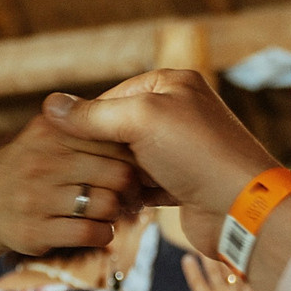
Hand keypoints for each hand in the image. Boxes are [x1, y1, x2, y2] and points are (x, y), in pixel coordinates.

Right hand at [0, 113, 138, 257]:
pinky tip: (98, 230)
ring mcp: (35, 197)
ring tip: (112, 212)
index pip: (114, 138)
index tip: (137, 166)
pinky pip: (90, 233)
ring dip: (117, 213)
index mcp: (50, 131)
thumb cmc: (25, 171)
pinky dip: (103, 234)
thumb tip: (128, 112)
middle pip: (117, 174)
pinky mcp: (33, 231)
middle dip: (132, 188)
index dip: (134, 154)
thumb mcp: (43, 137)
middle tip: (132, 195)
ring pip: (106, 205)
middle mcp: (41, 160)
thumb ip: (78, 124)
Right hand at [45, 72, 276, 256]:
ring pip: (128, 159)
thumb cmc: (197, 153)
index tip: (64, 143)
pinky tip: (119, 204)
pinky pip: (142, 183)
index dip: (87, 120)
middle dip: (101, 152)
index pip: (112, 96)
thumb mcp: (141, 120)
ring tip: (99, 190)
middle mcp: (177, 112)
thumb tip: (49, 105)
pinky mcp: (180, 182)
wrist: (241, 207)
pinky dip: (129, 194)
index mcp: (172, 84)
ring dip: (114, 176)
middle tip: (79, 171)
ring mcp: (179, 149)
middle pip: (118, 128)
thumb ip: (93, 114)